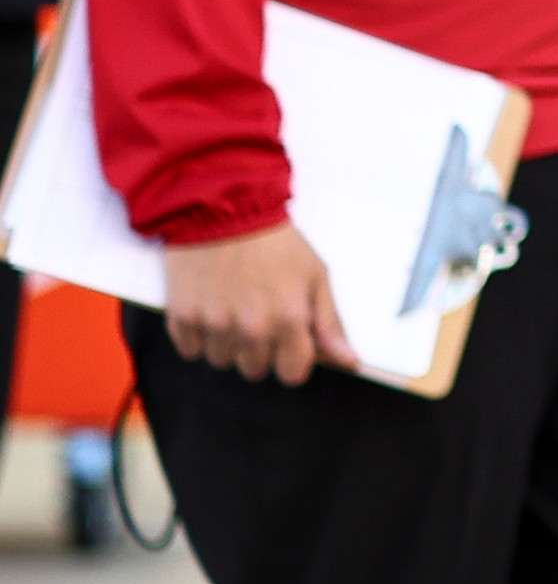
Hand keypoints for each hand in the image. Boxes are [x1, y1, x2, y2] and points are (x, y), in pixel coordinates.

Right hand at [165, 222, 356, 385]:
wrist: (223, 209)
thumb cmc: (274, 241)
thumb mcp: (315, 275)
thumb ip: (330, 324)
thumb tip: (349, 362)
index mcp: (289, 319)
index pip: (292, 374)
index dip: (293, 358)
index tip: (289, 340)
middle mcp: (250, 328)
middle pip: (255, 370)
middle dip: (261, 349)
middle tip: (259, 313)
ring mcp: (214, 325)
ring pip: (222, 361)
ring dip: (228, 342)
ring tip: (234, 304)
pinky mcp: (181, 318)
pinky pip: (191, 350)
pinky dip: (199, 335)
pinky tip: (211, 306)